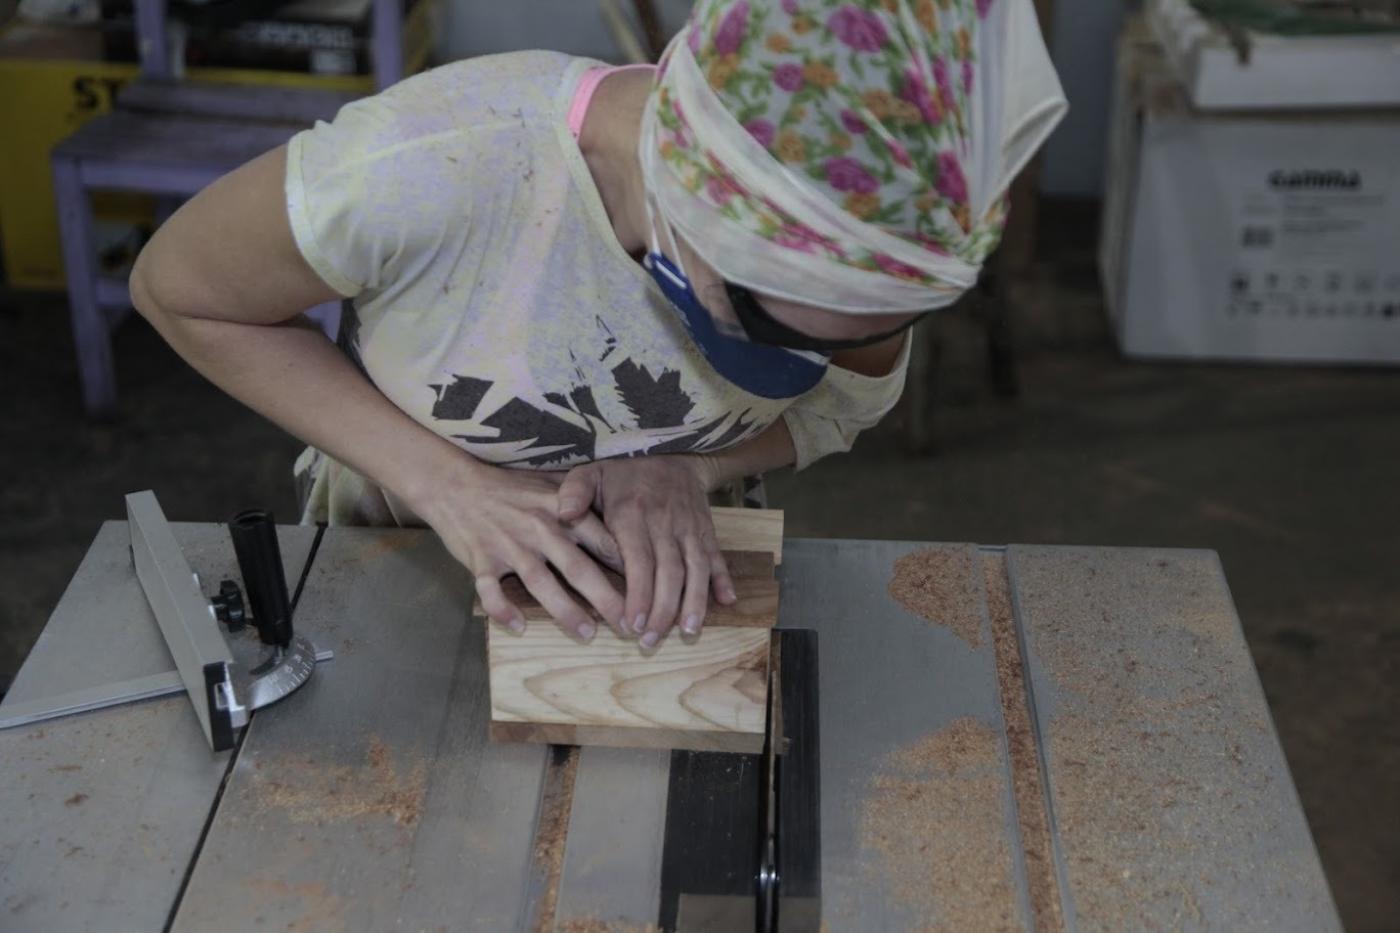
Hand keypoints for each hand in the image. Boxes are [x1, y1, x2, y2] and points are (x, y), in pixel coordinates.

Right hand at [417, 461, 625, 640]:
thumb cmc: (509, 489)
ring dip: (565, 610)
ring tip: (587, 633)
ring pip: (540, 583)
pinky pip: (491, 591)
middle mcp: (539, 528)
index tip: (648, 591)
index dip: (627, 567)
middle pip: (578, 567)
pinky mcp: (481, 559)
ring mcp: (509, 545)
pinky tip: (518, 626)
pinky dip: (503, 610)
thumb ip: (583, 500)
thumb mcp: (549, 485)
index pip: (602, 540)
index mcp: (560, 510)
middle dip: (605, 598)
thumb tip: (624, 518)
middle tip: (627, 624)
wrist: (454, 484)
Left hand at [556, 456, 736, 647]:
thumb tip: (563, 513)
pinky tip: (727, 601)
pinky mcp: (706, 530)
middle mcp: (666, 523)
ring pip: (697, 568)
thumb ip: (574, 492)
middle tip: (650, 640)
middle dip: (662, 609)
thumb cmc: (622, 469)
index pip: (639, 560)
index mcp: (633, 514)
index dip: (639, 594)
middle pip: (669, 572)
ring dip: (695, 601)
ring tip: (688, 631)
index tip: (632, 623)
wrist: (670, 450)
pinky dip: (724, 578)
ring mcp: (690, 527)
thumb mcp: (591, 472)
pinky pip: (718, 555)